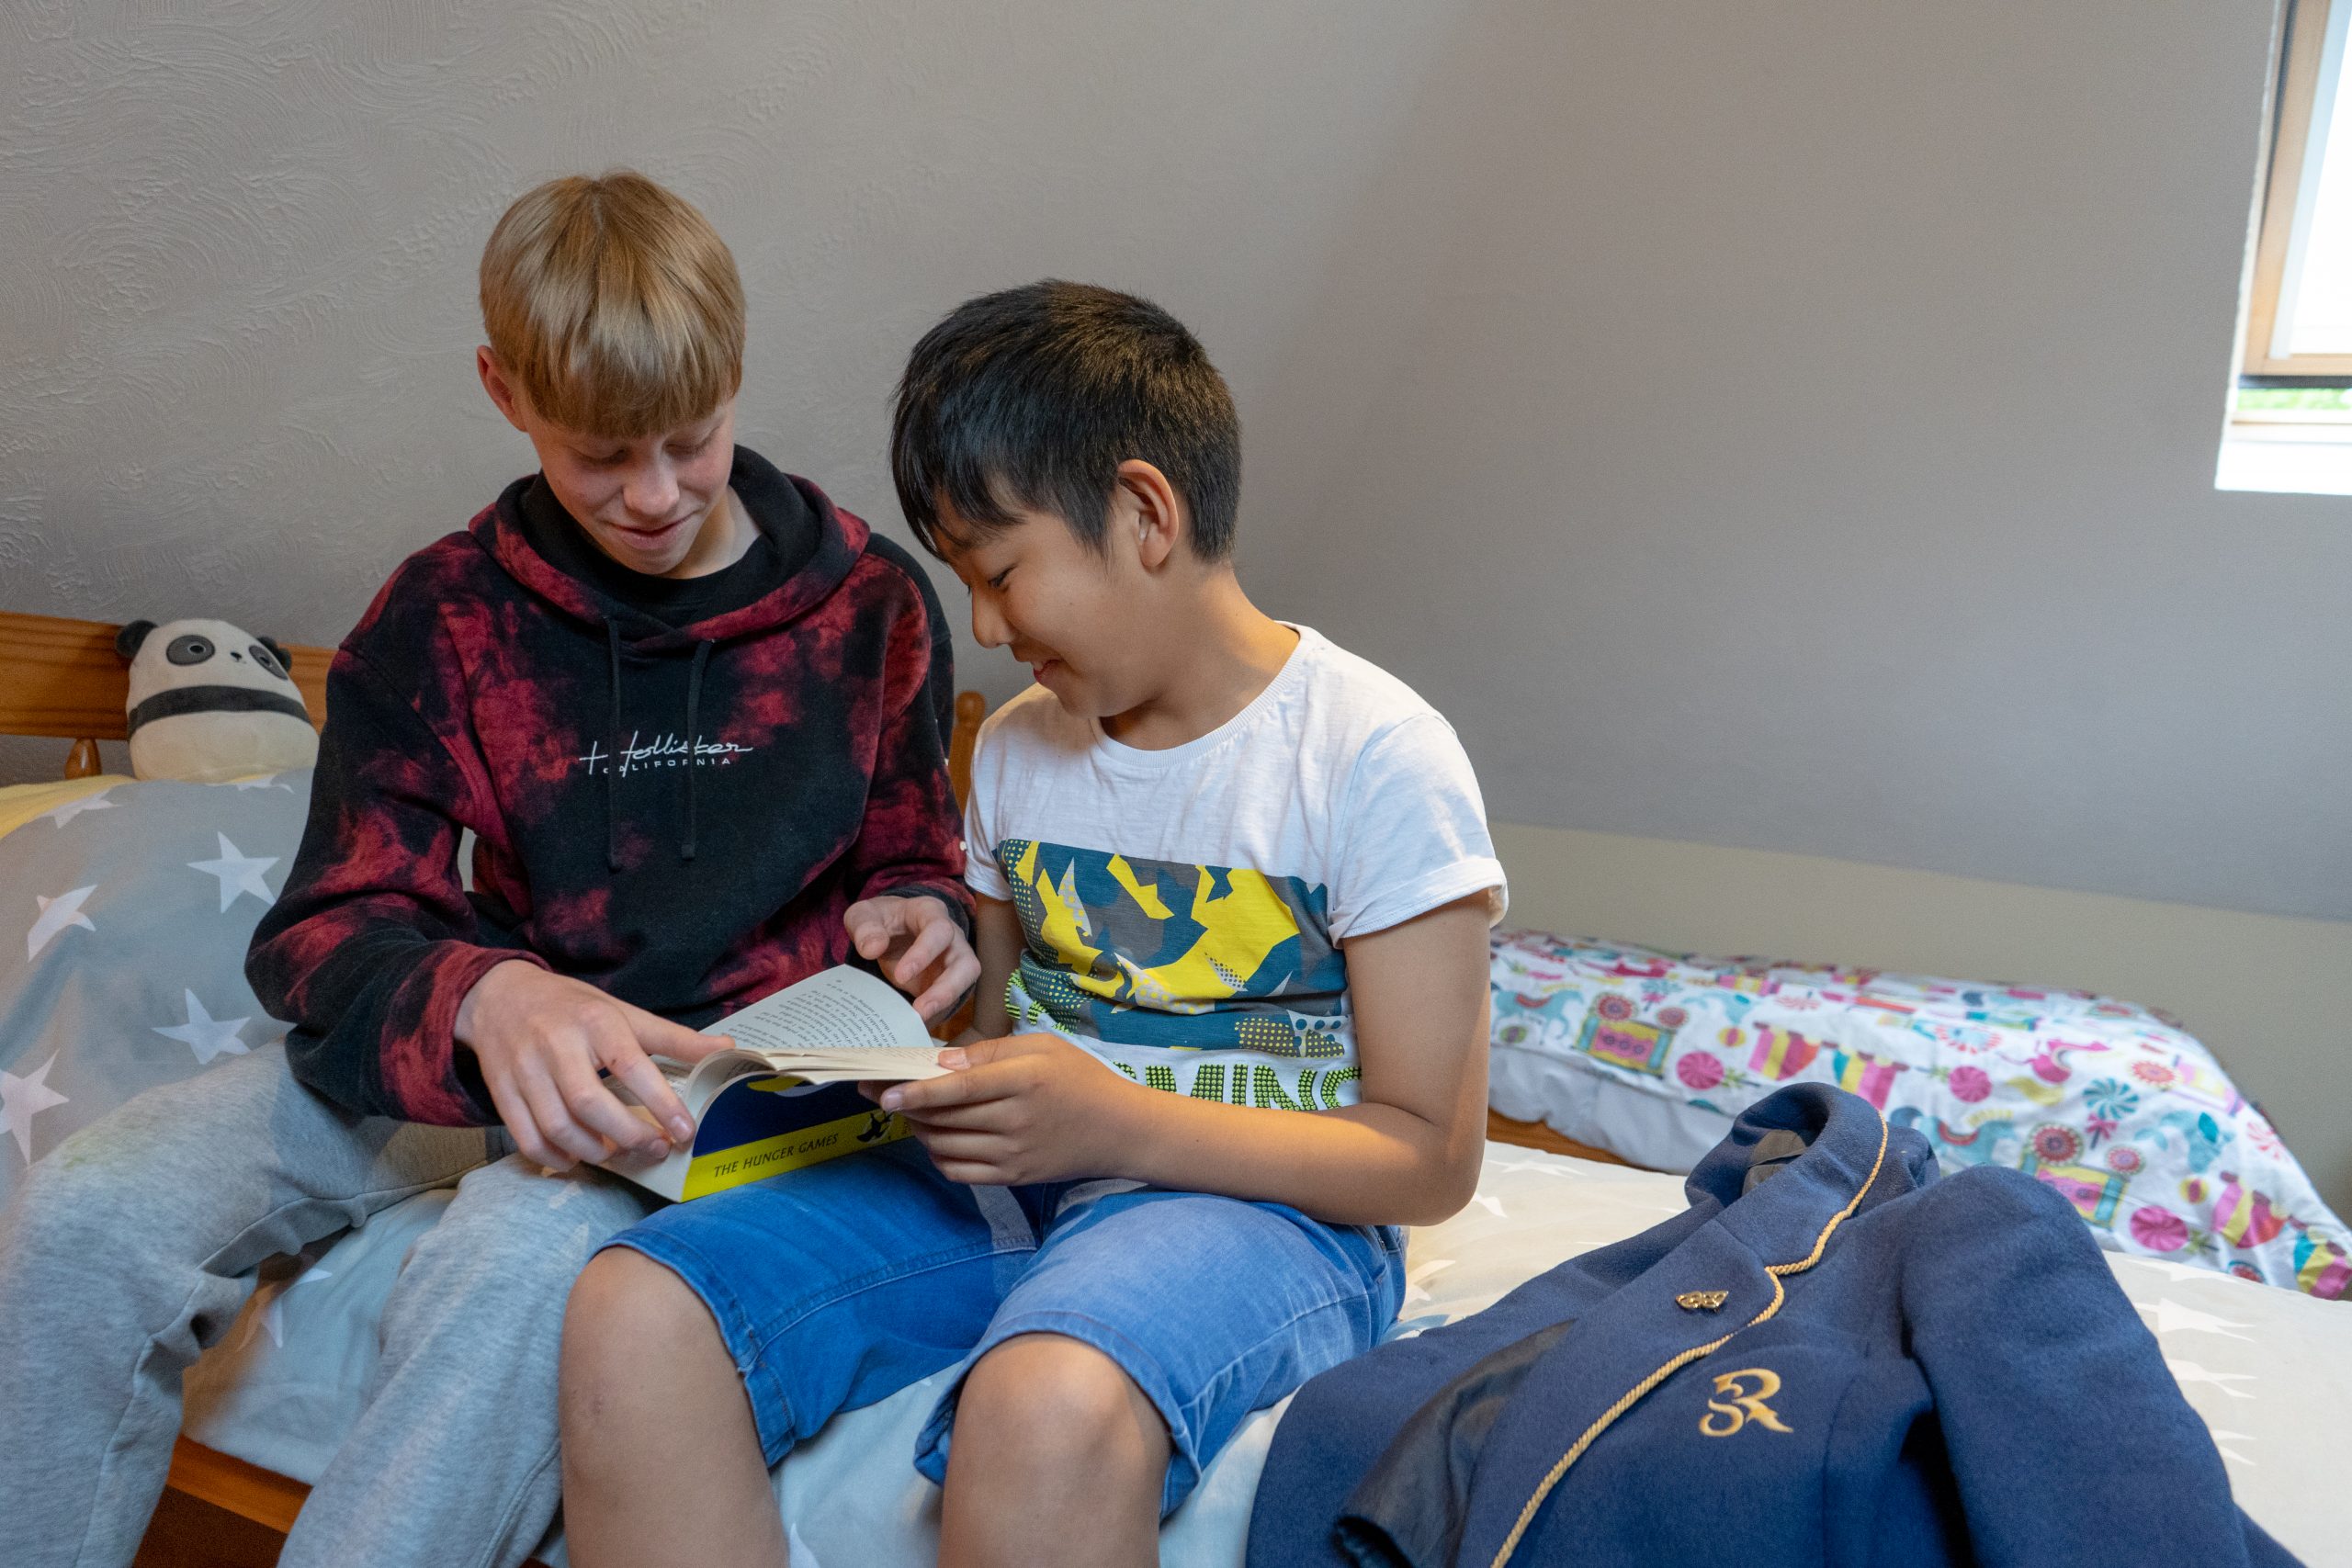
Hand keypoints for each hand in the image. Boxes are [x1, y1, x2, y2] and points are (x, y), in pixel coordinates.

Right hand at [454, 960, 733, 1170]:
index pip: (632, 1065)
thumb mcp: (623, 1012)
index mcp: (595, 1021)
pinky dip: (553, 1158)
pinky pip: (526, 1137)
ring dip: (592, 1151)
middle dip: (627, 1135)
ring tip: (619, 1155)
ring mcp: (524, 1069)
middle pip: (590, 1103)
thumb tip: (727, 1047)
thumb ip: (672, 1037)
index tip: (685, 1131)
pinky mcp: (500, 1090)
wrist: (500, 996)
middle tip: (655, 1150)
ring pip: (557, 1126)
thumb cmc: (573, 1007)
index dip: (661, 1103)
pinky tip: (577, 1159)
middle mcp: (557, 1044)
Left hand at [844, 895, 979, 1020]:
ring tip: (920, 1019)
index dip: (925, 953)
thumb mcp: (862, 915)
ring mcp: (953, 960)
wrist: (887, 930)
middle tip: (920, 1009)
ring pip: (966, 981)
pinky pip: (950, 998)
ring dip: (946, 1002)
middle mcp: (950, 936)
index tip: (901, 975)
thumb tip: (872, 948)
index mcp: (930, 913)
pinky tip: (914, 1023)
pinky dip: (936, 1012)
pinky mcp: (947, 981)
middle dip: (946, 988)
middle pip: (965, 961)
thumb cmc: (879, 920)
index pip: (939, 929)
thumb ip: (864, 927)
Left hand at [874, 1033, 1140, 1184]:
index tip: (884, 1091)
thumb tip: (941, 1062)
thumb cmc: (1080, 1079)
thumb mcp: (1044, 1047)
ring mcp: (1014, 1153)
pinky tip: (938, 1138)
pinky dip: (939, 1156)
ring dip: (922, 1130)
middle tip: (890, 1094)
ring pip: (946, 1146)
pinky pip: (960, 1172)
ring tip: (915, 1113)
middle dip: (910, 1108)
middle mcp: (1016, 1120)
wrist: (1120, 1130)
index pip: (959, 1088)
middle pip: (946, 1117)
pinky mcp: (1014, 1177)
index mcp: (1024, 1079)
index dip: (917, 1092)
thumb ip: (991, 1052)